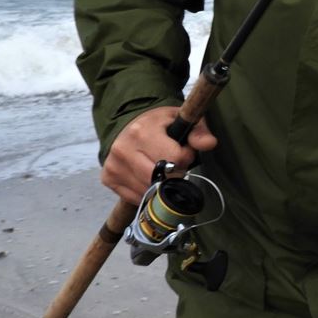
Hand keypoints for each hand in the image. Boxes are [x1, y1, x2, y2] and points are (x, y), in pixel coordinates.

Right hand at [100, 106, 216, 204]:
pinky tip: (149, 178)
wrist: (131, 125)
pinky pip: (135, 197)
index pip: (174, 158)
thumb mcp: (181, 120)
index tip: (184, 150)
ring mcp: (113, 165)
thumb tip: (209, 143)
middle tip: (174, 163)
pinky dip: (147, 192)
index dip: (185, 157)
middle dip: (174, 174)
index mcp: (141, 131)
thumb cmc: (160, 125)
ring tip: (161, 168)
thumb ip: (198, 132)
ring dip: (161, 185)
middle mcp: (122, 149)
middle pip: (159, 178)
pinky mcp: (108, 178)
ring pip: (147, 190)